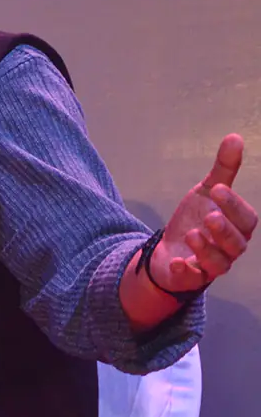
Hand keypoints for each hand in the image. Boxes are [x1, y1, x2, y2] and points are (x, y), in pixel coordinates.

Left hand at [149, 134, 254, 292]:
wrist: (169, 248)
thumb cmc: (196, 219)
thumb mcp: (205, 193)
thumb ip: (223, 170)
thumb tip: (235, 137)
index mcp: (238, 227)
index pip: (246, 218)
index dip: (234, 204)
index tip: (216, 189)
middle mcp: (230, 249)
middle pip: (237, 243)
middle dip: (224, 229)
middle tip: (209, 215)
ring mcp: (211, 265)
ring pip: (219, 263)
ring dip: (207, 249)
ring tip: (191, 234)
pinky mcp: (191, 278)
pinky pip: (193, 279)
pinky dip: (186, 271)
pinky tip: (177, 261)